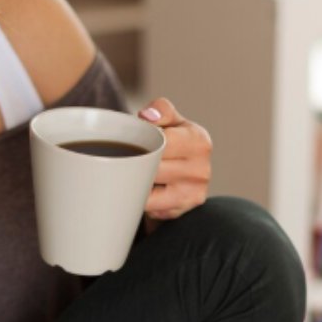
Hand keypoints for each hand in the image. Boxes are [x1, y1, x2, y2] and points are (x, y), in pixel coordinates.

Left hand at [140, 98, 210, 220]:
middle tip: (121, 161)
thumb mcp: (170, 120)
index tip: (130, 144)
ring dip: (133, 184)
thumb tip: (147, 117)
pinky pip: (149, 207)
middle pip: (152, 168)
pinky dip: (140, 199)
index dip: (141, 143)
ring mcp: (192, 194)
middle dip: (133, 165)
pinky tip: (141, 190)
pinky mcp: (180, 211)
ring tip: (129, 175)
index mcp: (199, 141)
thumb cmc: (174, 143)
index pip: (162, 142)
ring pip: (147, 191)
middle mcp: (200, 169)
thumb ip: (160, 110)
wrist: (186, 175)